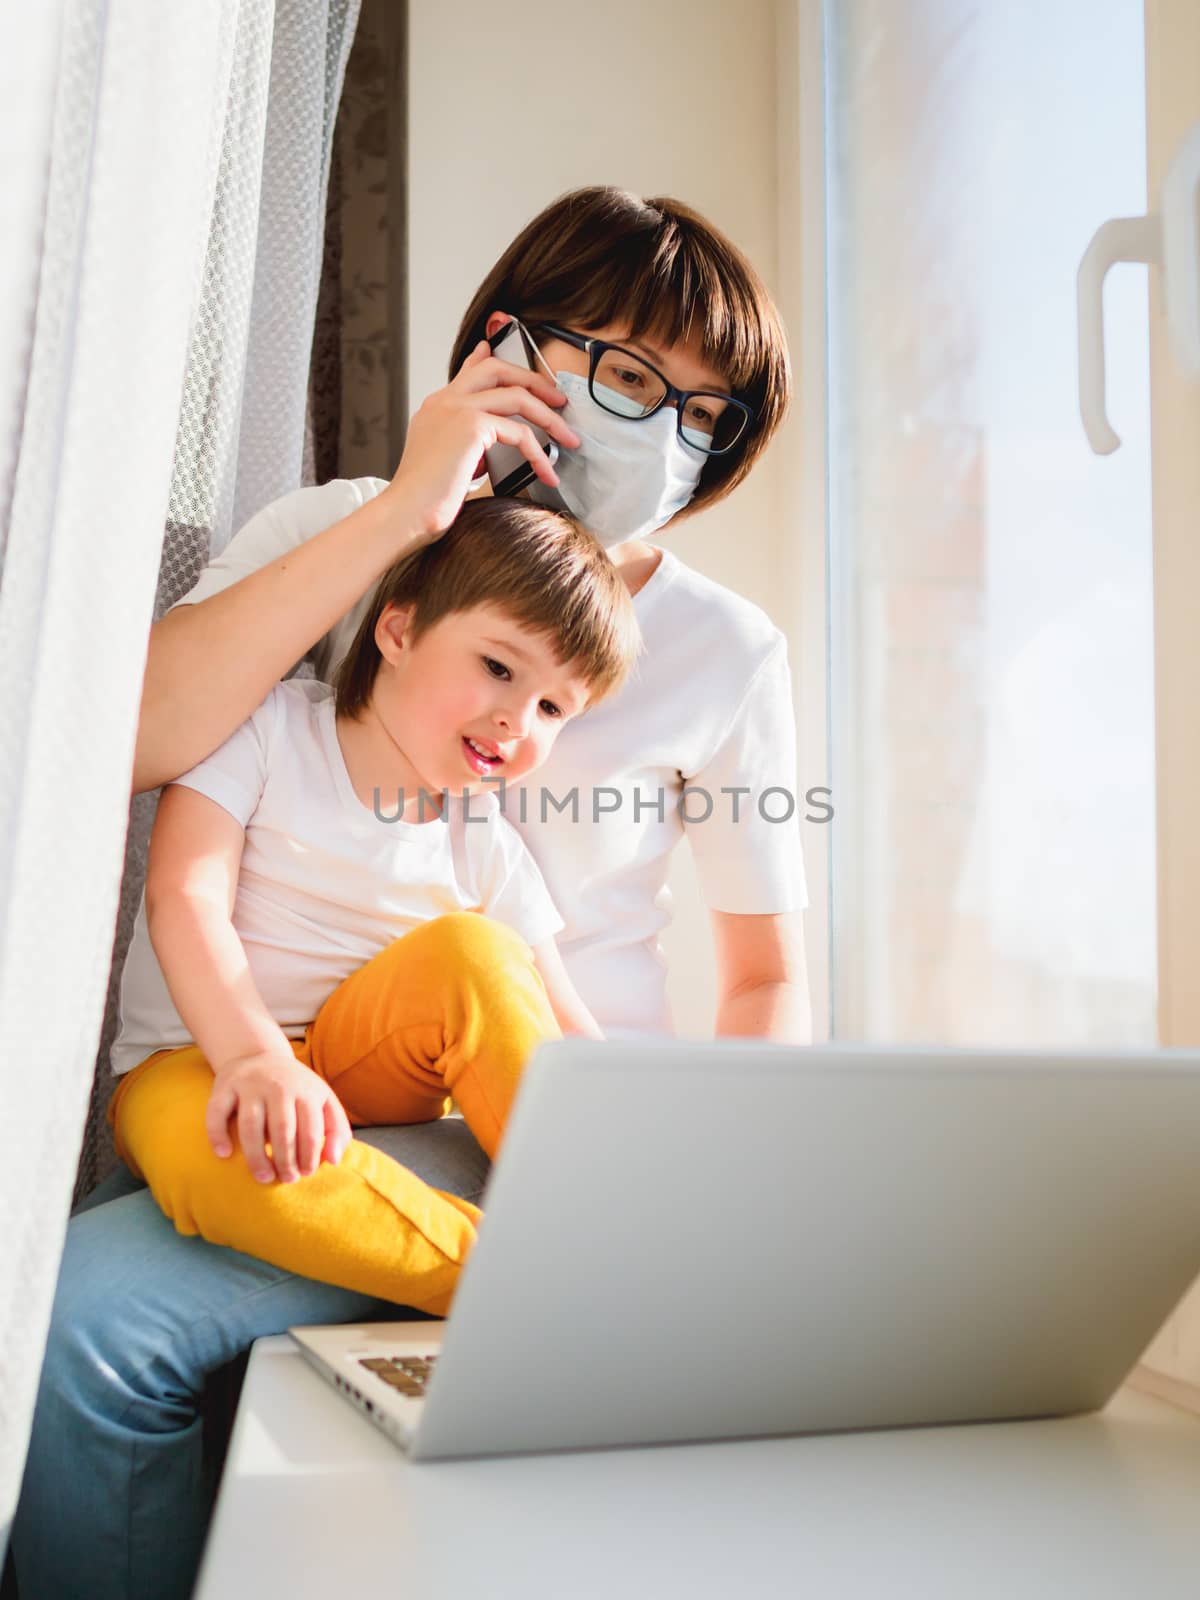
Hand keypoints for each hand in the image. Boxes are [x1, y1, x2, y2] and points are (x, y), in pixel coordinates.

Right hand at [206, 1045, 352, 1183]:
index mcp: (306, 1091)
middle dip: (285, 1160)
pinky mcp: (224, 1086)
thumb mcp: (323, 1100)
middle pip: (282, 1130)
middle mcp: (278, 1086)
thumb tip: (334, 1161)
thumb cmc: (296, 1088)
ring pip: (251, 1125)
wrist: (259, 1054)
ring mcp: (250, 1085)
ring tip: (263, 1177)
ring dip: (256, 1156)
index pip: (310, 1130)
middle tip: (286, 1179)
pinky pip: (217, 1112)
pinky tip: (224, 1154)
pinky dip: (217, 1134)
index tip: (305, 1173)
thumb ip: (336, 1129)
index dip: (309, 1156)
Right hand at [384, 338, 580, 539]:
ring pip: (517, 396)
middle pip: (498, 369)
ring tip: (569, 438)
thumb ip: (467, 443)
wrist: (405, 514)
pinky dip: (539, 453)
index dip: (486, 357)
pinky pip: (519, 432)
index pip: (468, 371)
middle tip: (558, 400)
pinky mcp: (471, 426)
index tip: (498, 350)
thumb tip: (490, 441)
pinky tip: (546, 472)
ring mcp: (457, 409)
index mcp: (437, 407)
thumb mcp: (448, 462)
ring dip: (550, 418)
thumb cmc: (424, 500)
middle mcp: (445, 401)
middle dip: (535, 381)